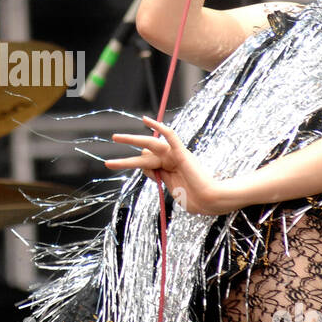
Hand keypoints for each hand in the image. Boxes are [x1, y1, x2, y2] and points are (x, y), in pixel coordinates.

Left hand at [106, 116, 228, 215]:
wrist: (210, 201)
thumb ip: (158, 176)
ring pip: (151, 144)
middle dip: (127, 153)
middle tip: (111, 146)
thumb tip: (144, 162)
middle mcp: (170, 159)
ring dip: (132, 140)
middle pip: (144, 153)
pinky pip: (170, 136)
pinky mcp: (182, 153)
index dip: (143, 170)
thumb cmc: (194, 199)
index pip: (147, 163)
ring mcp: (175, 155)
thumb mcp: (170, 188)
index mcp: (168, 168)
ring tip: (115, 138)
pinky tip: (146, 120)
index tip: (151, 176)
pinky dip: (159, 128)